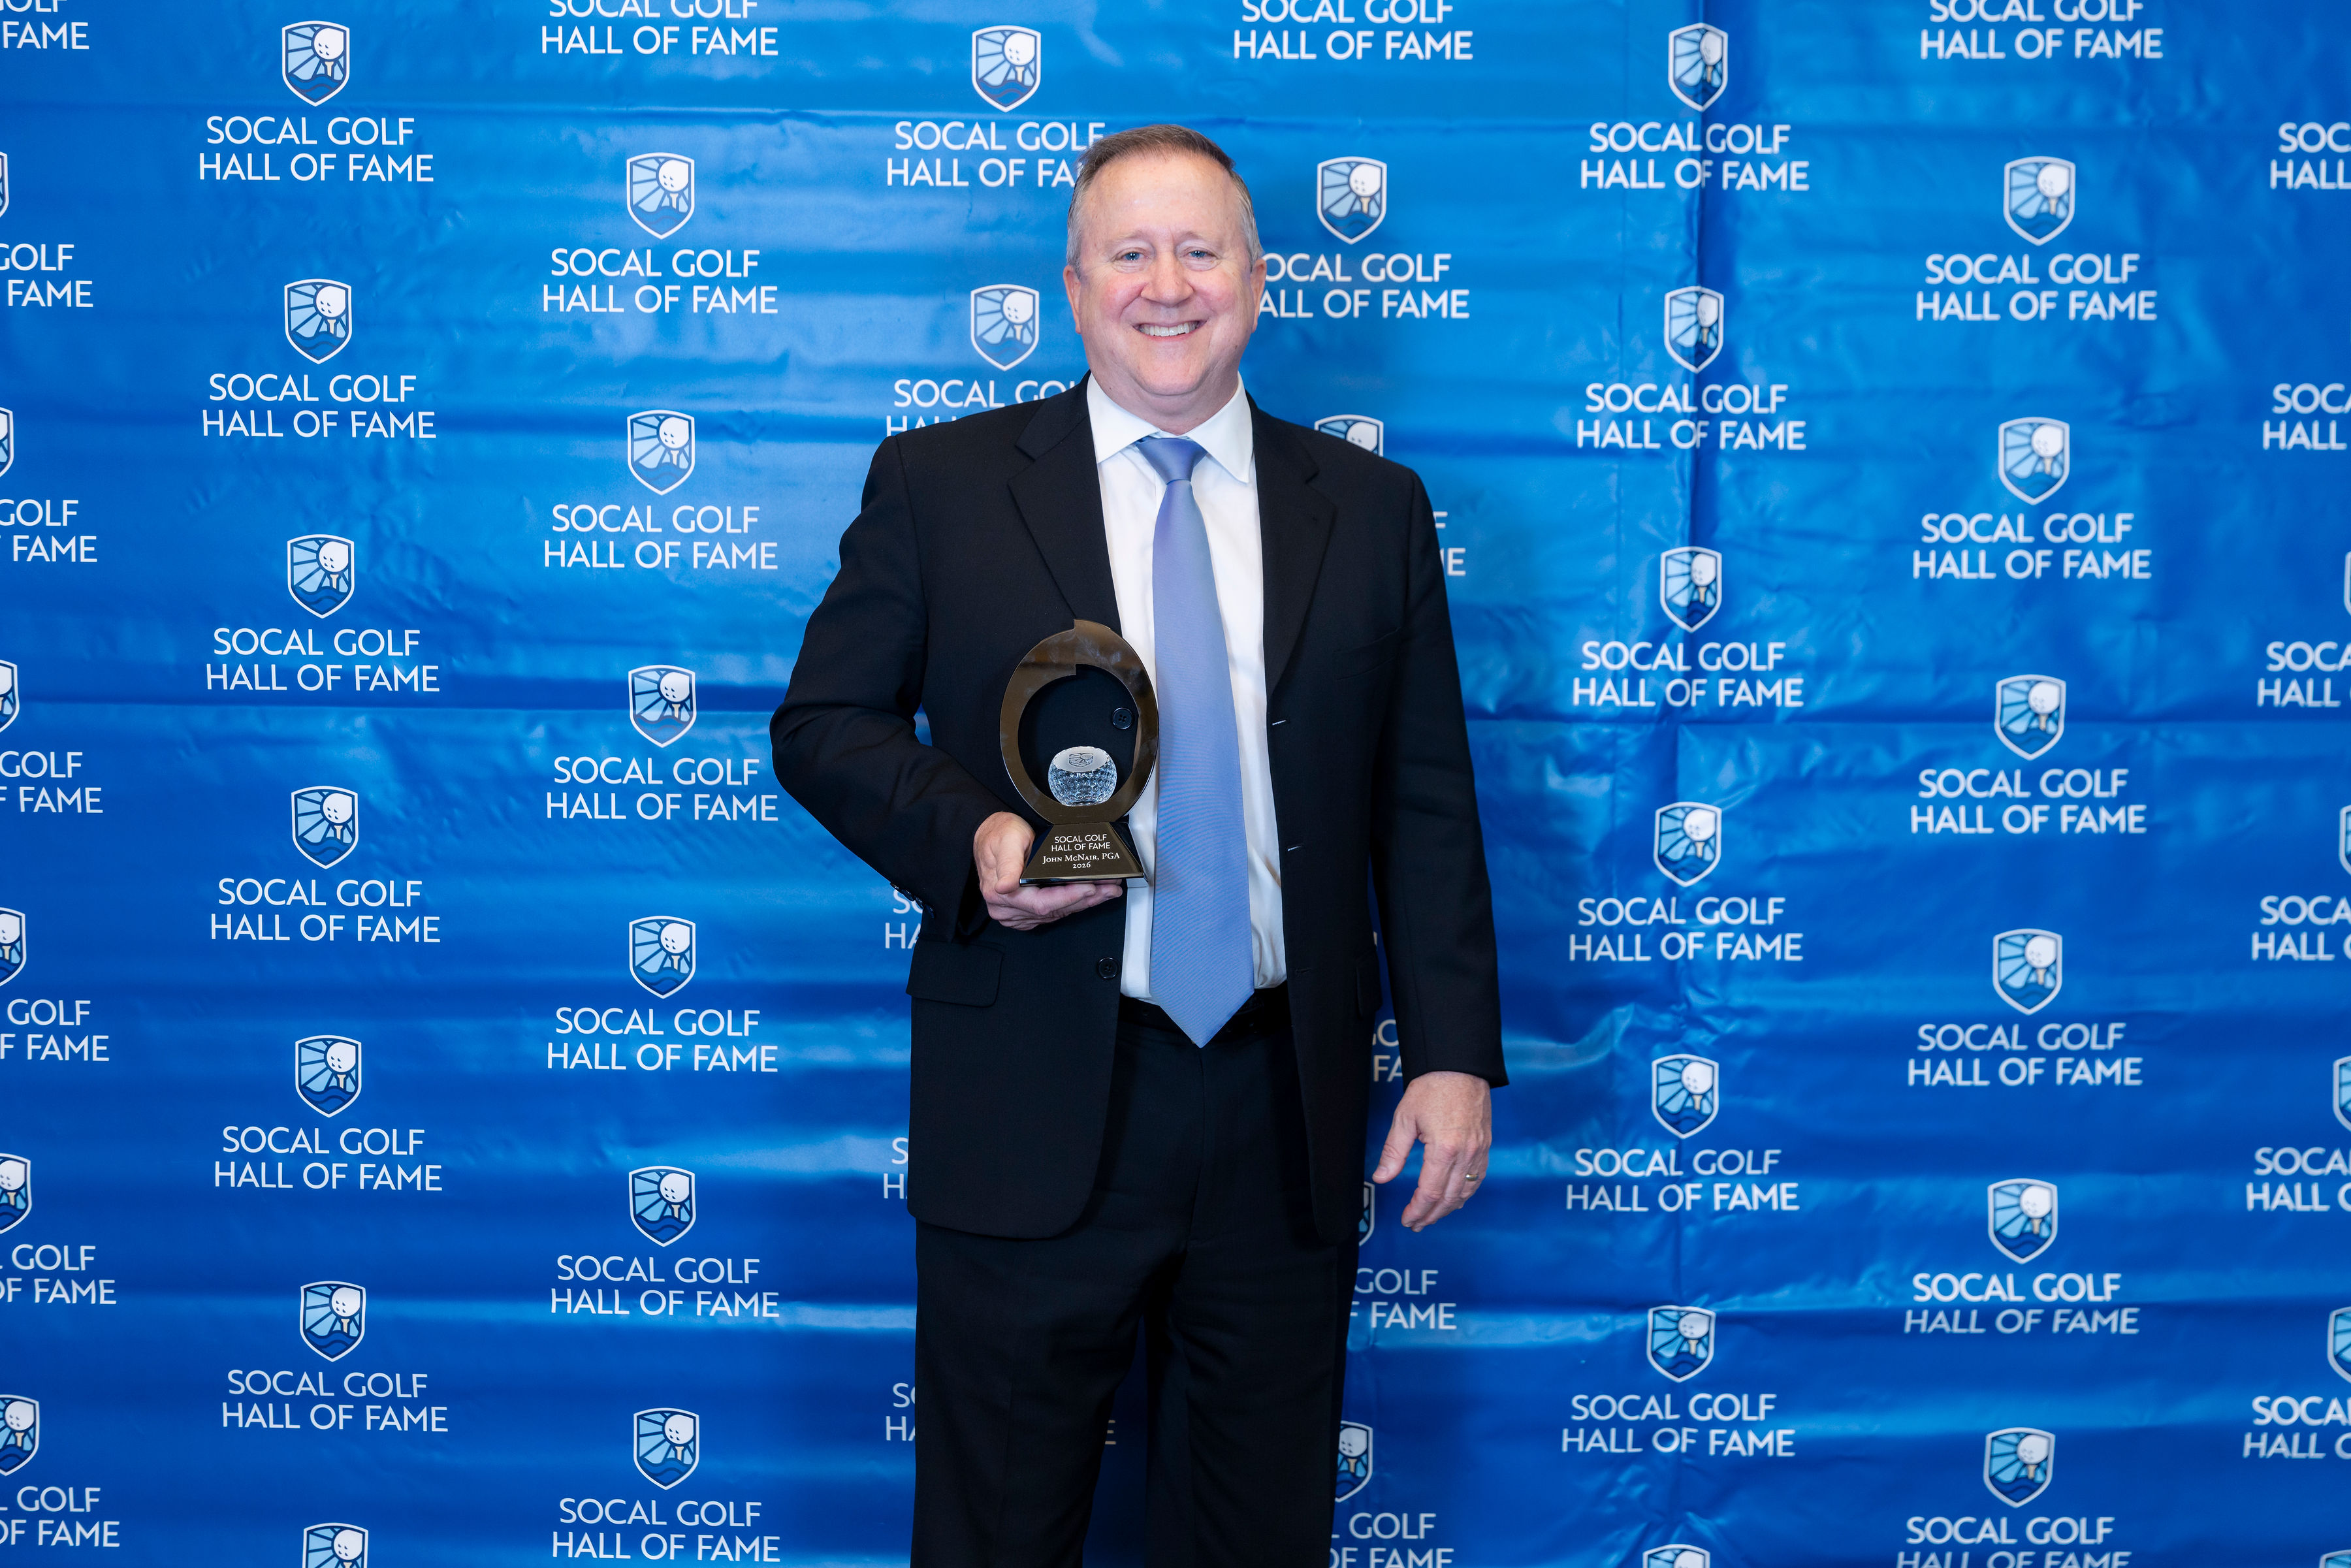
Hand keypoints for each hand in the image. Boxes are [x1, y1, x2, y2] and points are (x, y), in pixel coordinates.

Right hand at [974, 811, 1124, 931]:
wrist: (990, 835)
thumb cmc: (999, 834)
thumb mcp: (1007, 840)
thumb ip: (1008, 863)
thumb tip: (1005, 887)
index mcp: (1001, 893)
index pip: (1042, 903)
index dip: (1069, 897)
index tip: (1090, 888)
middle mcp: (1007, 909)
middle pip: (1053, 911)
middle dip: (1085, 899)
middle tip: (1110, 889)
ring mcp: (1015, 914)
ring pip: (1056, 914)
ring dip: (1083, 903)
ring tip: (1106, 891)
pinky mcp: (1023, 913)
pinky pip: (1051, 913)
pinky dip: (1071, 904)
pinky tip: (1088, 897)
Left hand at [1371, 1070, 1491, 1230]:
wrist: (1460, 1067)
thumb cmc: (1432, 1088)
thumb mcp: (1405, 1118)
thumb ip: (1393, 1152)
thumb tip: (1381, 1177)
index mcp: (1444, 1149)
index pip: (1429, 1193)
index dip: (1417, 1210)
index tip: (1406, 1219)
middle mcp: (1466, 1155)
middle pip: (1448, 1199)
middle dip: (1430, 1215)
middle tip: (1415, 1224)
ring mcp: (1479, 1151)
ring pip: (1465, 1193)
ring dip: (1447, 1209)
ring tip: (1431, 1216)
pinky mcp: (1486, 1146)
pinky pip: (1477, 1179)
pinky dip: (1465, 1194)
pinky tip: (1454, 1199)